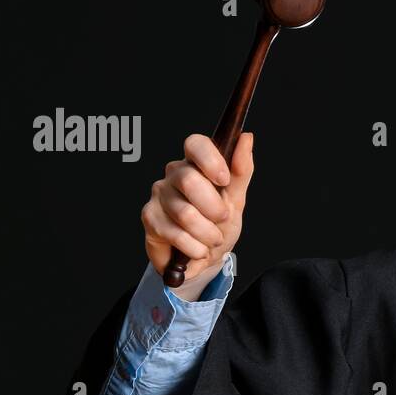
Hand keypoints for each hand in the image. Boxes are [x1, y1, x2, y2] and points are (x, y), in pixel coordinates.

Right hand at [142, 132, 254, 299]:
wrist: (205, 256)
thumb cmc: (219, 223)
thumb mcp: (236, 199)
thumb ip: (241, 170)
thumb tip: (246, 138)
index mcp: (196, 164)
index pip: (196, 144)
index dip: (210, 160)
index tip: (223, 180)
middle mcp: (174, 174)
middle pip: (190, 181)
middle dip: (214, 208)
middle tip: (222, 219)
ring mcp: (159, 194)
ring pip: (185, 213)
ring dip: (207, 233)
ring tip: (212, 238)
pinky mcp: (149, 217)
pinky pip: (175, 233)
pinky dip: (195, 247)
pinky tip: (198, 249)